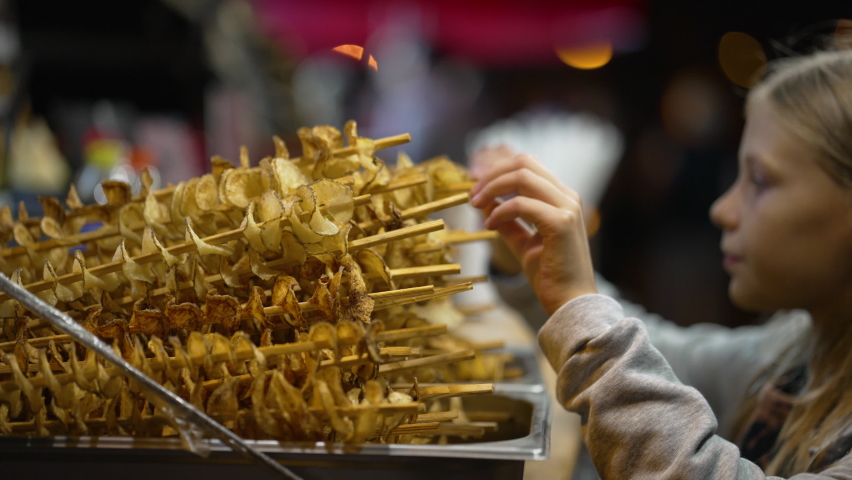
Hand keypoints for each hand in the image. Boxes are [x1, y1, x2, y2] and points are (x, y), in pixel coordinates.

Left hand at [470, 149, 596, 314]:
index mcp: (562, 198)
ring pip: (523, 176)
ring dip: (492, 187)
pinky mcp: (561, 224)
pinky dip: (500, 211)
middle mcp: (568, 197)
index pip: (528, 165)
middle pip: (524, 163)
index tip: (476, 187)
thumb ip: (507, 221)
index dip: (498, 170)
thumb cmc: (551, 276)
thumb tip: (484, 203)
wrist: (570, 303)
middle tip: (472, 195)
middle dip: (492, 175)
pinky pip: (522, 204)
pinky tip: (489, 225)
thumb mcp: (524, 243)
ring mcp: (567, 208)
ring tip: (476, 205)